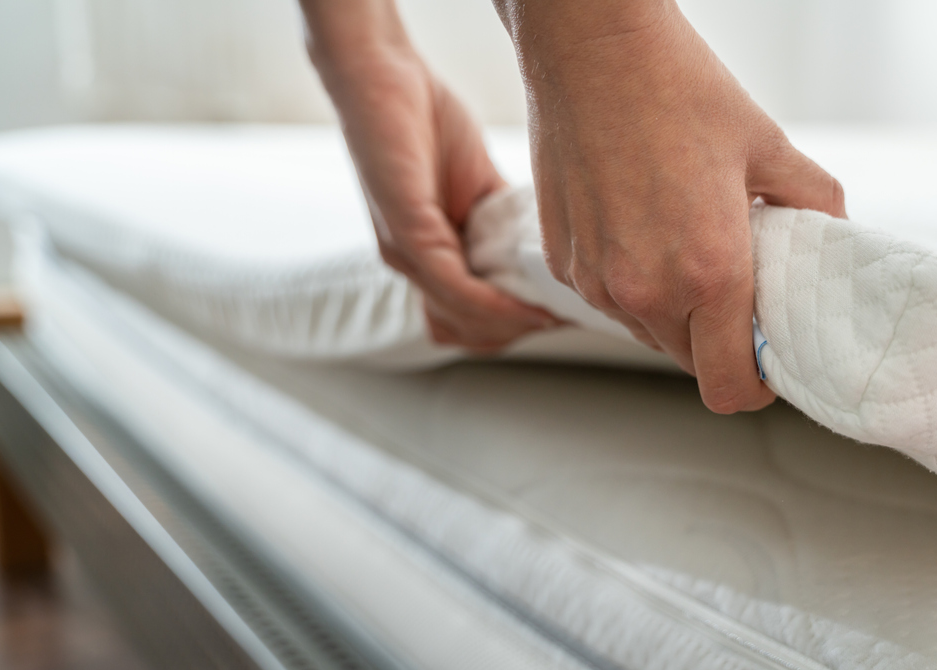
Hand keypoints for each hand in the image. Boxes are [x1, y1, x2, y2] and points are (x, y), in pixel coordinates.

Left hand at [302, 0, 558, 349]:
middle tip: (557, 316)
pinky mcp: (405, 231)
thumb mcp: (478, 182)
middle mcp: (409, 263)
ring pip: (460, 318)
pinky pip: (453, 285)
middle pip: (464, 332)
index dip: (510, 328)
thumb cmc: (423, 118)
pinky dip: (494, 303)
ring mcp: (404, 252)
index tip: (556, 317)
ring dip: (509, 324)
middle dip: (514, 332)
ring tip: (549, 313)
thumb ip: (503, 220)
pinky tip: (527, 301)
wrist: (380, 70)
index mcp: (426, 256)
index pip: (464, 321)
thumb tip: (542, 246)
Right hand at [496, 0, 844, 411]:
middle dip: (718, 343)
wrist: (589, 46)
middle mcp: (646, 290)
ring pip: (647, 334)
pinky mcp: (563, 262)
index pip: (729, 386)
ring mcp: (597, 281)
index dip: (756, 384)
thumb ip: (813, 204)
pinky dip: (631, 284)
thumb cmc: (675, 86)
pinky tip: (642, 228)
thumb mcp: (768, 145)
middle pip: (690, 365)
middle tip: (736, 290)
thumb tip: (833, 236)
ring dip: (673, 313)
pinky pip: (607, 300)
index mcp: (709, 272)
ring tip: (686, 247)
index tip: (765, 359)